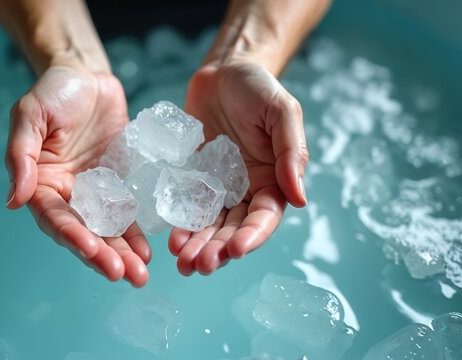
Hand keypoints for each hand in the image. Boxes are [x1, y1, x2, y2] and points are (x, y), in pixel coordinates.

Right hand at [5, 65, 149, 286]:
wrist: (87, 75)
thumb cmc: (54, 92)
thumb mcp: (30, 115)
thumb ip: (21, 156)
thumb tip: (13, 201)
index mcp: (41, 183)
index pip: (54, 217)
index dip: (71, 235)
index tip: (90, 249)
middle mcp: (68, 194)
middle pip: (84, 232)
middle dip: (102, 255)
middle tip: (122, 275)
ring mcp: (96, 192)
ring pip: (108, 229)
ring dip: (122, 254)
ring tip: (139, 275)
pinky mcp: (120, 183)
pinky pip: (129, 212)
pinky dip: (137, 234)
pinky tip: (148, 253)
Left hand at [169, 62, 308, 274]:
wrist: (223, 71)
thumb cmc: (257, 87)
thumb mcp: (281, 112)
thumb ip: (291, 153)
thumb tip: (300, 199)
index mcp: (272, 179)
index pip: (264, 217)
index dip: (252, 236)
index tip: (236, 250)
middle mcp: (245, 189)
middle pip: (233, 229)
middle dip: (218, 250)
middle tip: (200, 265)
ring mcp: (217, 186)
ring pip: (209, 225)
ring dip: (198, 245)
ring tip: (183, 262)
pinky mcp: (193, 177)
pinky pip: (186, 205)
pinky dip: (180, 224)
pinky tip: (171, 237)